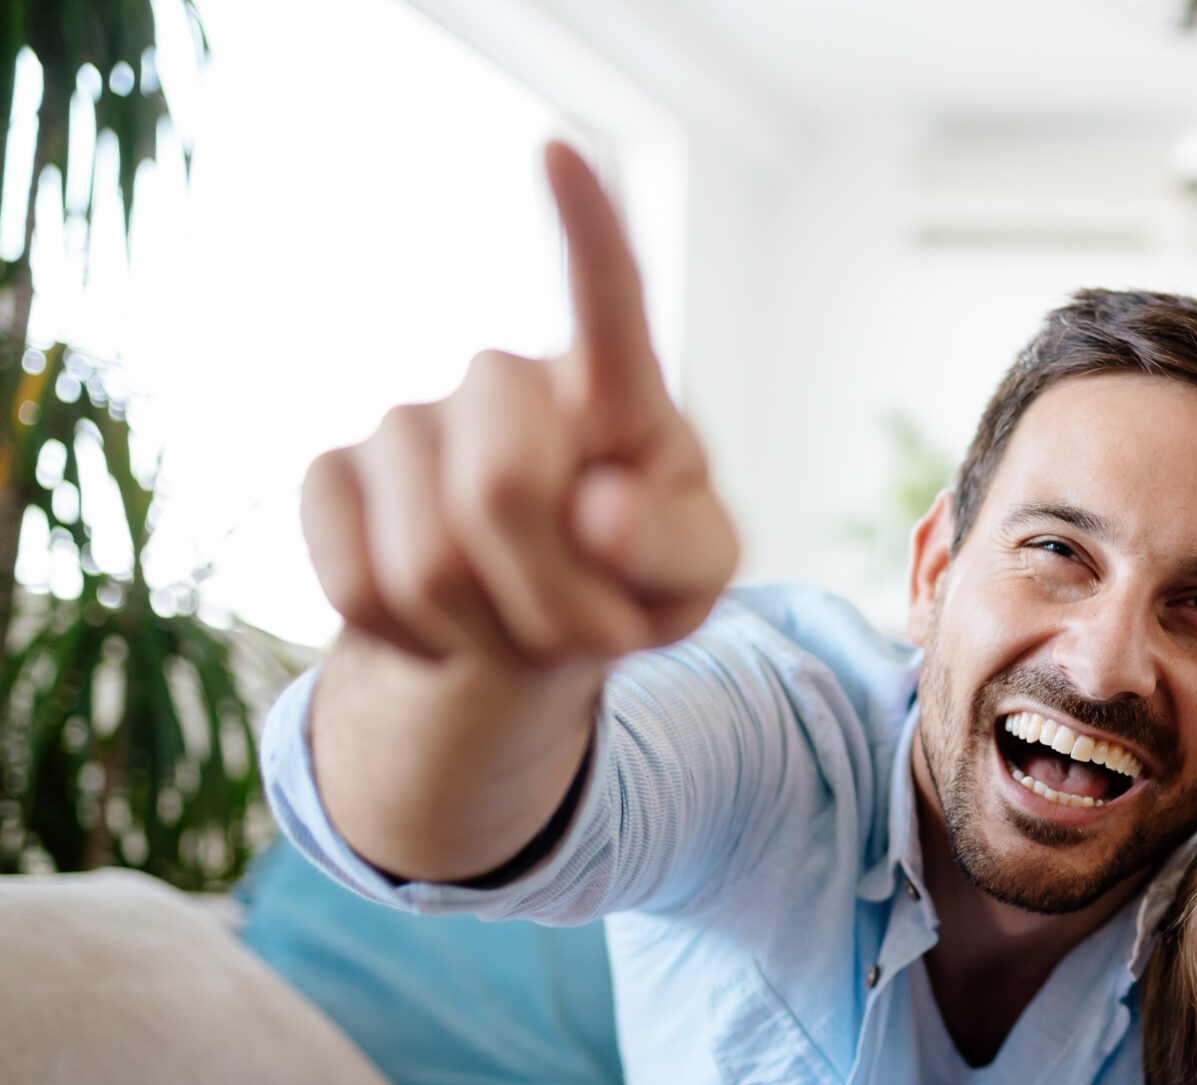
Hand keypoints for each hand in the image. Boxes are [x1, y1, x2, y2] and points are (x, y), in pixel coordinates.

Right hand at [302, 142, 735, 667]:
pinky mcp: (332, 477)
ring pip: (425, 564)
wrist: (532, 630)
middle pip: (499, 493)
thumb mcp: (692, 578)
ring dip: (494, 634)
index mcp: (611, 391)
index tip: (563, 155)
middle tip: (592, 630)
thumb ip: (676, 546)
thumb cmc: (632, 579)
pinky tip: (453, 626)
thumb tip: (602, 509)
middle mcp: (501, 382)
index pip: (608, 301)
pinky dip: (424, 645)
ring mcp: (406, 423)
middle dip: (551, 600)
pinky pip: (358, 588)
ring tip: (525, 624)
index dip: (587, 232)